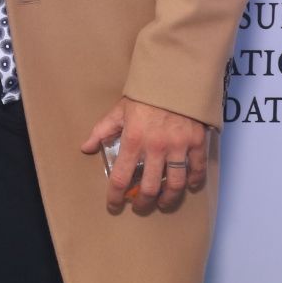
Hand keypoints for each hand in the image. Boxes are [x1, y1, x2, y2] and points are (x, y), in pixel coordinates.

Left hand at [80, 97, 209, 215]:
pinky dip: (194, 182)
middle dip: (142, 203)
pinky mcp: (196, 142)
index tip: (113, 205)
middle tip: (139, 207)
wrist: (174, 75)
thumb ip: (102, 131)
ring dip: (168, 199)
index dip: (115, 197)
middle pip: (148, 188)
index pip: (121, 178)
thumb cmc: (145, 94)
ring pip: (174, 184)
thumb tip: (85, 148)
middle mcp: (155, 147)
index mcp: (133, 140)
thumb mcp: (119, 110)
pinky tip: (189, 186)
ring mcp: (178, 146)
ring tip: (163, 203)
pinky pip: (196, 169)